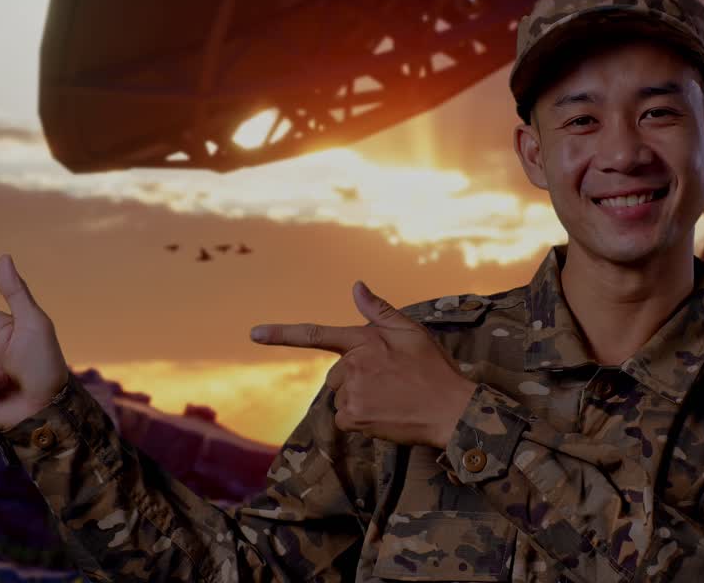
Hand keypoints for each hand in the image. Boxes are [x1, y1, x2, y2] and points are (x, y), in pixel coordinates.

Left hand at [250, 281, 476, 448]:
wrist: (450, 409)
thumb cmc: (433, 369)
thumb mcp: (411, 332)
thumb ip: (379, 310)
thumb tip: (356, 285)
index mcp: (363, 340)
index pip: (315, 334)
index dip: (281, 333)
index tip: (253, 333)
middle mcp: (352, 365)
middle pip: (336, 375)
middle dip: (355, 378)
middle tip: (390, 383)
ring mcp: (352, 392)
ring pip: (342, 397)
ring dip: (360, 399)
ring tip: (392, 399)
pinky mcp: (354, 416)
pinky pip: (345, 418)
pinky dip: (361, 418)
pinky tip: (386, 414)